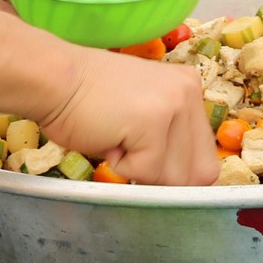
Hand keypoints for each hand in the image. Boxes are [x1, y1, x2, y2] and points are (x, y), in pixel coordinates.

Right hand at [41, 51, 216, 185]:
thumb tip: (187, 184)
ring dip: (141, 171)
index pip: (207, 157)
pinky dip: (121, 166)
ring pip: (175, 178)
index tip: (154, 168)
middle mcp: (190, 93)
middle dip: (165, 178)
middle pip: (200, 173)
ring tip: (118, 139)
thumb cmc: (88, 100)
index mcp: (191, 88)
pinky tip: (108, 137)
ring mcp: (174, 105)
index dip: (181, 174)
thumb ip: (170, 136)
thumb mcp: (145, 111)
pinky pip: (146, 172)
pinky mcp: (153, 121)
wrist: (55, 78)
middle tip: (132, 154)